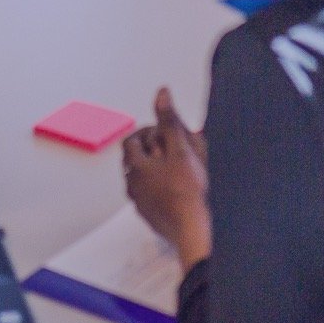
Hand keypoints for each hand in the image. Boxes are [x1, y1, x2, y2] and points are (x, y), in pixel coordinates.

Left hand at [122, 87, 210, 270]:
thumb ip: (169, 120)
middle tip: (171, 150)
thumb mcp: (181, 149)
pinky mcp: (148, 216)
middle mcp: (132, 184)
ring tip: (176, 169)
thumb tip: (161, 93)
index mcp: (136, 166)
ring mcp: (139, 203)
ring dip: (153, 170)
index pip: (131, 140)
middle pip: (133, 160)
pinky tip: (177, 190)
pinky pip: (148, 196)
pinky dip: (157, 188)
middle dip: (150, 151)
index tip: (164, 134)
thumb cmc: (188, 190)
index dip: (147, 132)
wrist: (193, 228)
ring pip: (139, 179)